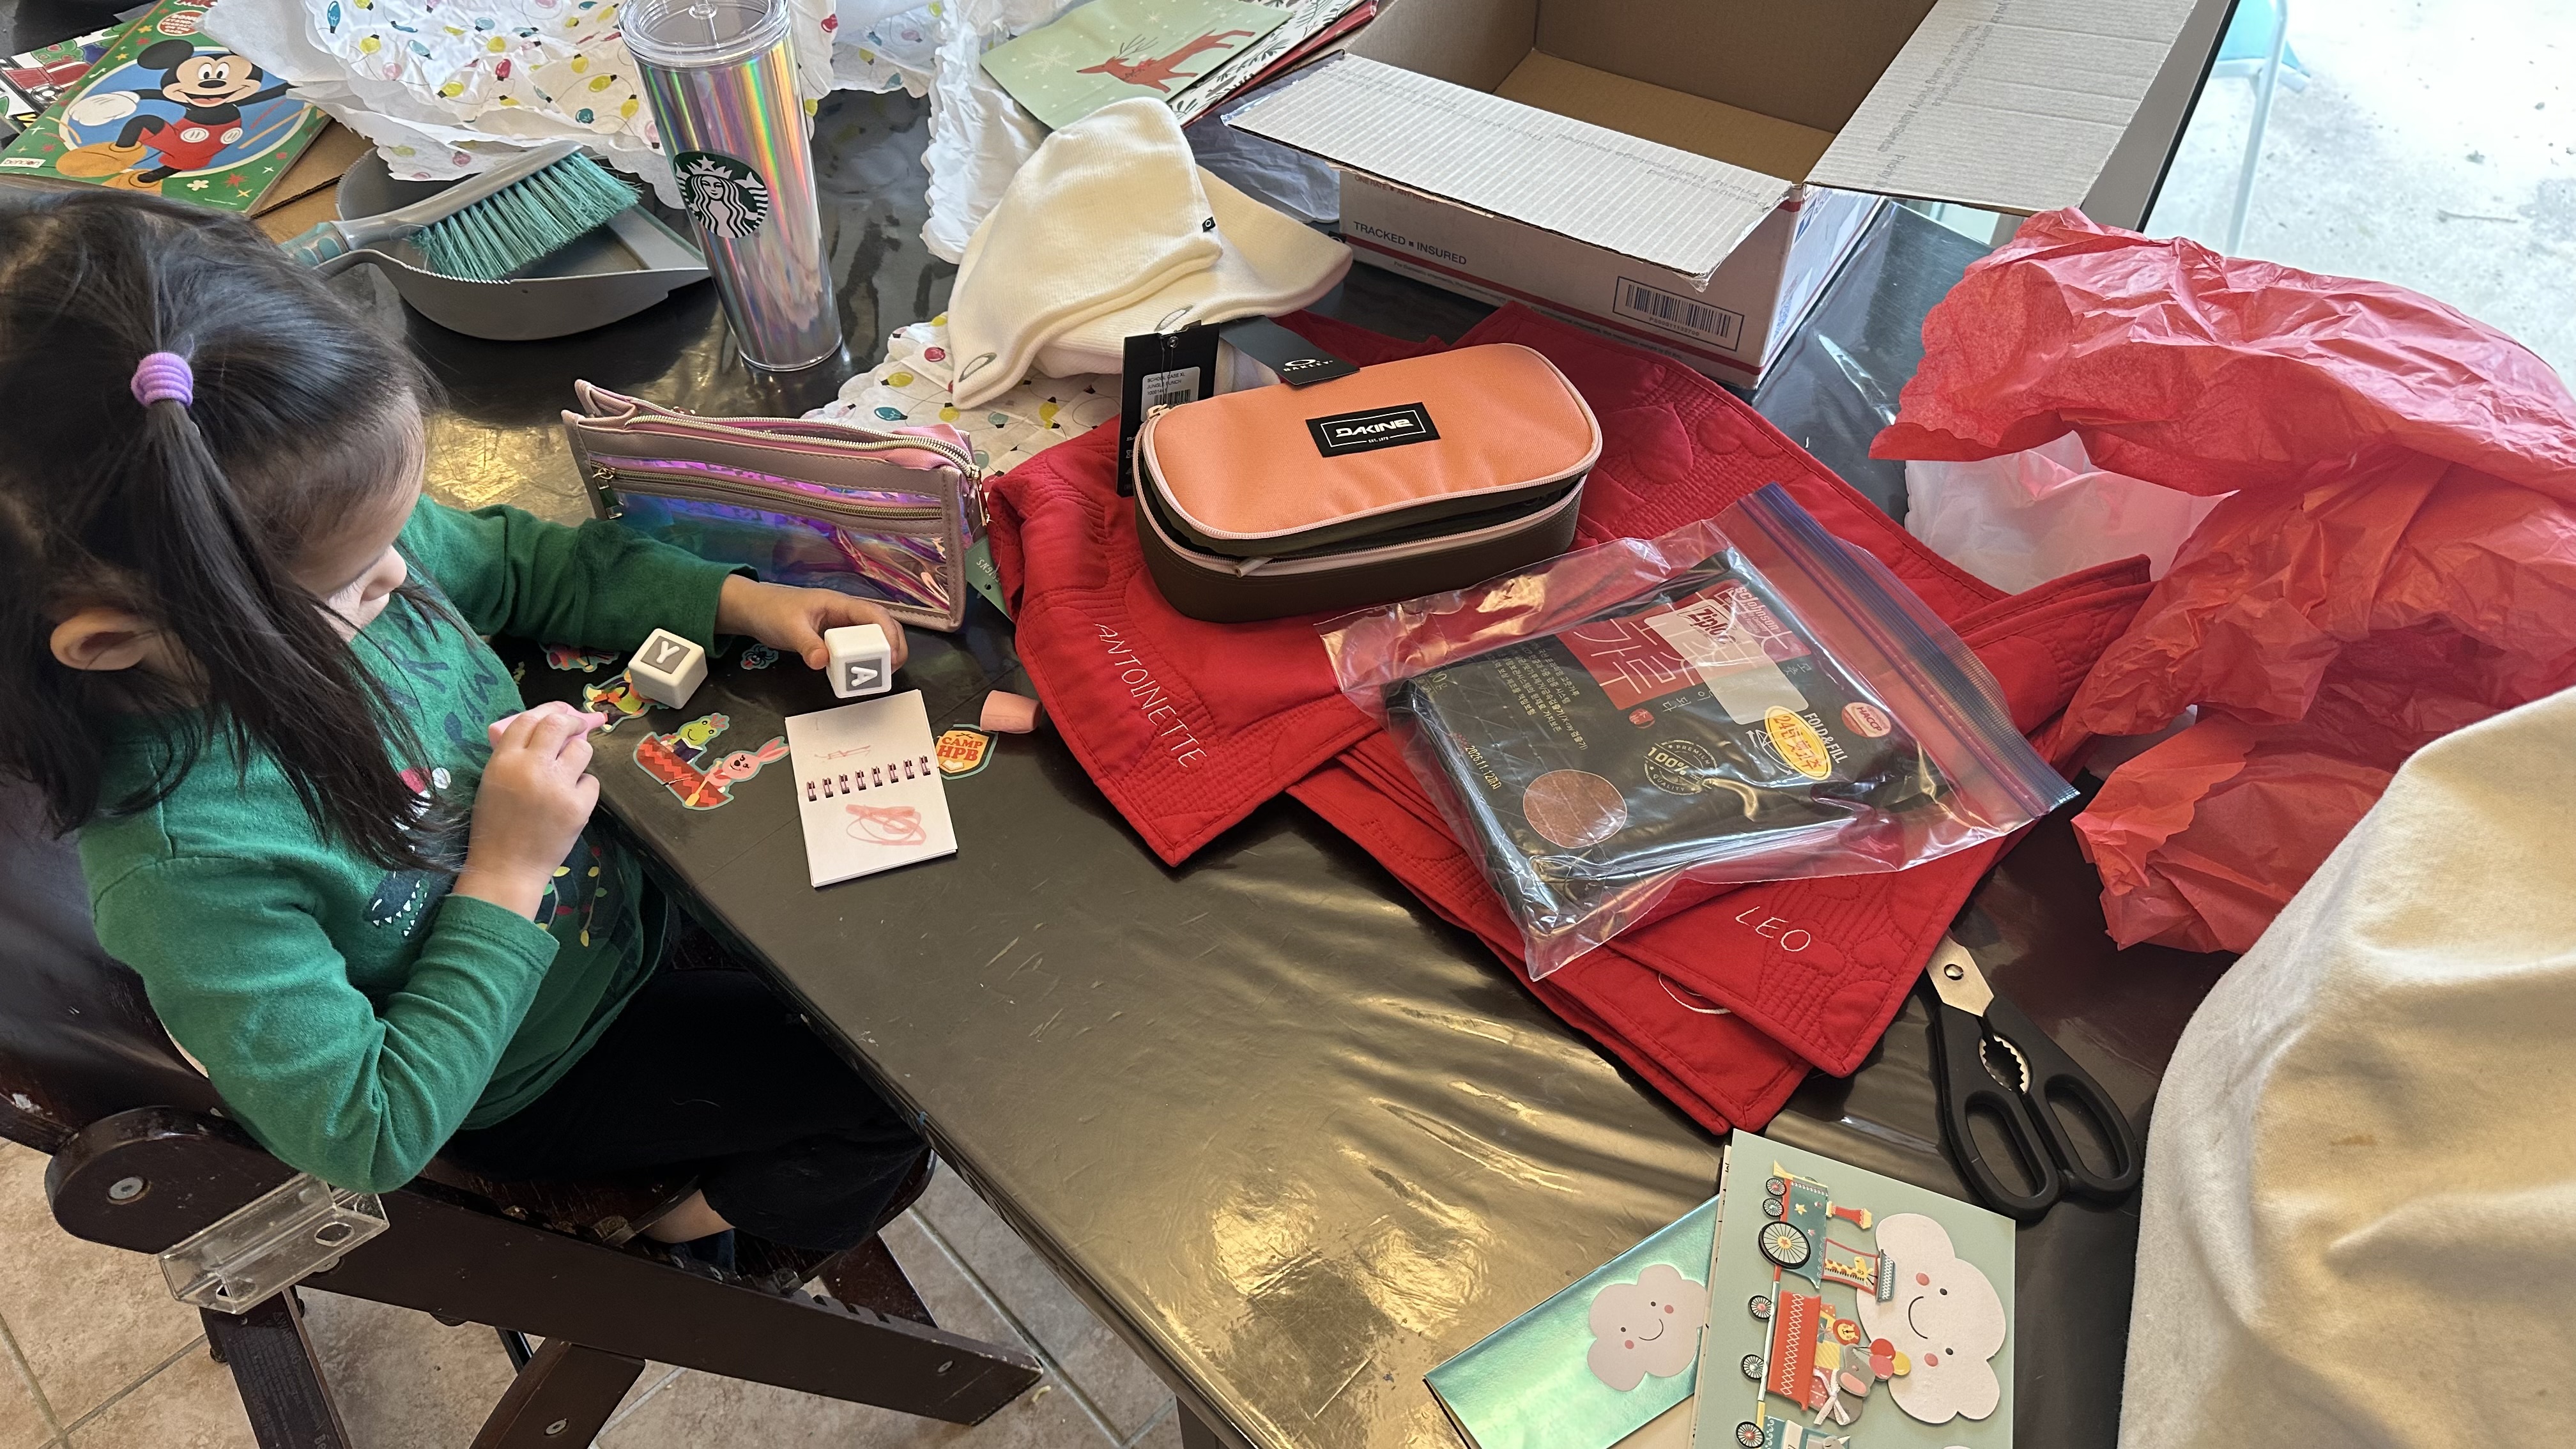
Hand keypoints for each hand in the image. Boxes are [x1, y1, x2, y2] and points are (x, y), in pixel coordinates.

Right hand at [455, 701, 604, 918]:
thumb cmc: (496, 826)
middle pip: (558, 724)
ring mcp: (558, 786)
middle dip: (570, 723)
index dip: (545, 713)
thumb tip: (546, 731)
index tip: (558, 717)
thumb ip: (514, 756)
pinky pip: (591, 782)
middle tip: (576, 728)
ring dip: (577, 756)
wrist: (507, 868)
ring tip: (567, 773)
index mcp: (504, 761)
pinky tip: (569, 801)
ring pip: (582, 749)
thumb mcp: (493, 782)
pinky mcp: (579, 806)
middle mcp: (531, 767)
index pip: (527, 719)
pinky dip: (583, 789)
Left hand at [715, 576, 910, 673]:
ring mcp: (840, 625)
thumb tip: (824, 662)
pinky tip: (864, 673)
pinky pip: (857, 646)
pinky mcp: (833, 638)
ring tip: (886, 673)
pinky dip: (866, 658)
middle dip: (894, 644)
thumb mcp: (788, 629)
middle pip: (881, 624)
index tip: (893, 654)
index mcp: (838, 604)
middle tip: (895, 668)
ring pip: (872, 635)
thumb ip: (807, 645)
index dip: (888, 632)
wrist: (753, 610)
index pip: (873, 613)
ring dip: (884, 651)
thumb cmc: (771, 611)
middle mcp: (845, 613)